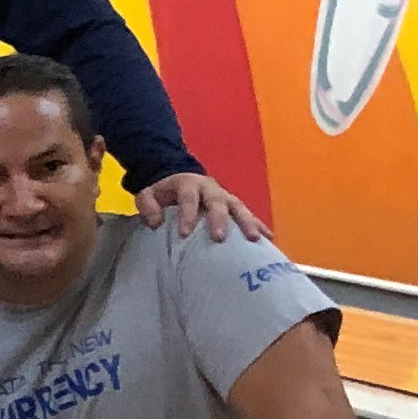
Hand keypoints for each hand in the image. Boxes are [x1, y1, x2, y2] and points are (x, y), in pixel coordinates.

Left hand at [136, 171, 269, 244]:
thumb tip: (155, 222)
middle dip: (219, 219)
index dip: (187, 214)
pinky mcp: (235, 206)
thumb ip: (147, 205)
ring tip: (255, 239)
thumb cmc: (164, 192)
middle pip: (217, 201)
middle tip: (219, 238)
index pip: (189, 198)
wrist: (180, 179)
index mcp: (188, 183)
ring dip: (247, 222)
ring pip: (239, 207)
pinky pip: (249, 215)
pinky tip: (269, 239)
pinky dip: (260, 225)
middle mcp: (211, 188)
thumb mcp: (148, 193)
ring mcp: (226, 196)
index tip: (183, 234)